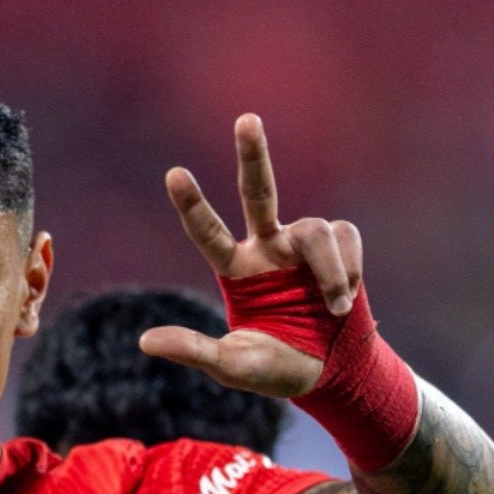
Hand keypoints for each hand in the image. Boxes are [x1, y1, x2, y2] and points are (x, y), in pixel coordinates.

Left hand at [140, 114, 362, 397]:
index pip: (208, 233)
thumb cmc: (276, 368)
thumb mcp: (232, 365)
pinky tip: (346, 301)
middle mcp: (267, 247)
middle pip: (258, 192)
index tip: (174, 174)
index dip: (193, 206)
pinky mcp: (340, 247)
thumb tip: (144, 342)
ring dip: (329, 269)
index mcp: (236, 270)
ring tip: (337, 307)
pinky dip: (348, 269)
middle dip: (253, 156)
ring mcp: (303, 246)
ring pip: (315, 230)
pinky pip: (345, 238)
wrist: (332, 374)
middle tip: (246, 119)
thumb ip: (194, 350)